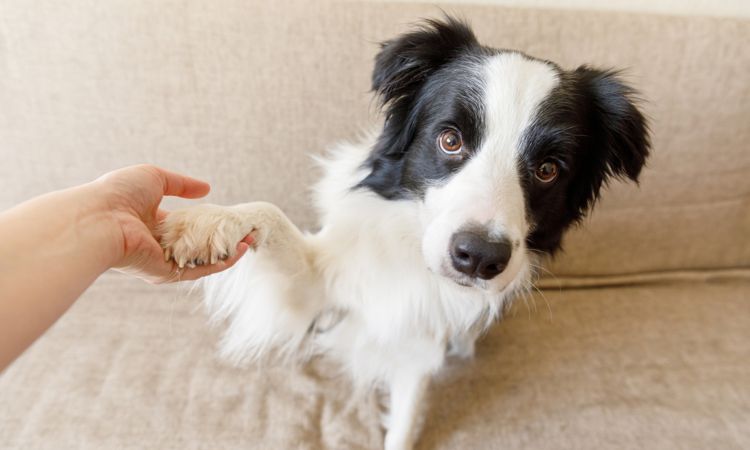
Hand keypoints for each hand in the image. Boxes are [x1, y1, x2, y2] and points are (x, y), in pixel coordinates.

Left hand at [92, 165, 250, 282]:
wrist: (99, 218)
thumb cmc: (118, 194)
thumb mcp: (155, 177)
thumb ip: (182, 184)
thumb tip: (206, 188)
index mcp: (154, 223)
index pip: (187, 225)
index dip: (209, 221)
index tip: (229, 217)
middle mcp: (160, 244)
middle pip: (199, 245)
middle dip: (224, 238)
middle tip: (246, 230)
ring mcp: (164, 261)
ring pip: (203, 260)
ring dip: (229, 251)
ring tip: (250, 239)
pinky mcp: (167, 273)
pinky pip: (200, 270)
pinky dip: (223, 262)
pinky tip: (241, 249)